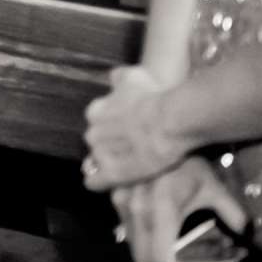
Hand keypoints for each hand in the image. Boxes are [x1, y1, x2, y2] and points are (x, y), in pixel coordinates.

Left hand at [85, 66, 190, 189]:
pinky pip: (95, 182)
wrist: (168, 120)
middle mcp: (92, 133)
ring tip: (130, 165)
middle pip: (98, 143)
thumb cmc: (154, 97)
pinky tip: (105, 184)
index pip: (98, 124)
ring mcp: (101, 155)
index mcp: (95, 112)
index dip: (113, 128)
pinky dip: (99, 183)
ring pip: (98, 163)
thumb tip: (114, 78)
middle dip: (111, 146)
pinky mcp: (112, 174)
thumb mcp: (134, 77)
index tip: (126, 130)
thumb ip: (119, 78)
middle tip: (132, 148)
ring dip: (110, 163)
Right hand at [111, 156, 248, 261]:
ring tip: (157, 254)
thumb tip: (244, 232)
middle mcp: (137, 209)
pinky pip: (122, 221)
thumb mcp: (213, 187)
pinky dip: (133, 232)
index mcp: (161, 212)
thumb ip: (230, 212)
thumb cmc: (190, 160)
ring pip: (128, 238)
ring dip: (141, 250)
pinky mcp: (114, 191)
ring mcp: (121, 200)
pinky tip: (146, 229)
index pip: (157, 259)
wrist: (159, 128)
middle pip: (139, 254)